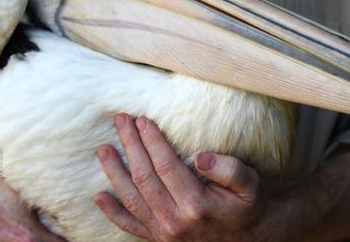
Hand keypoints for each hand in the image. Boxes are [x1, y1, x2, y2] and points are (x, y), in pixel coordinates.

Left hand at [94, 114, 268, 240]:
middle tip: (121, 120)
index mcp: (197, 204)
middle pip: (144, 176)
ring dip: (114, 171)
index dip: (151, 140)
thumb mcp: (250, 185)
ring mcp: (163, 233)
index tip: (143, 120)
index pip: (165, 165)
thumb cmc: (247, 206)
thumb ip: (231, 170)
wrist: (249, 239)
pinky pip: (130, 225)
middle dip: (130, 145)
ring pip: (131, 198)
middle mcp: (175, 220)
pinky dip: (112, 212)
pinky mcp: (157, 239)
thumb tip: (201, 156)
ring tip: (103, 148)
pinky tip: (98, 196)